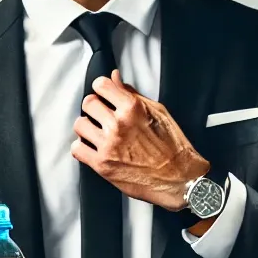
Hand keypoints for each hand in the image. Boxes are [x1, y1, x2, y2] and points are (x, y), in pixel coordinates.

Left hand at [71, 69, 208, 211]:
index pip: (101, 85)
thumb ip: (133, 95)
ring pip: (80, 125)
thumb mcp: (159, 113)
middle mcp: (118, 125)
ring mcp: (108, 146)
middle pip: (88, 103)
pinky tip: (92, 147)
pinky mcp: (103, 165)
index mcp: (132, 109)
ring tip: (97, 132)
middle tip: (102, 115)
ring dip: (87, 127)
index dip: (102, 88)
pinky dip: (82, 147)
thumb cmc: (174, 147)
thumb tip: (115, 78)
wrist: (180, 179)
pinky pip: (77, 149)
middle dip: (94, 107)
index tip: (103, 94)